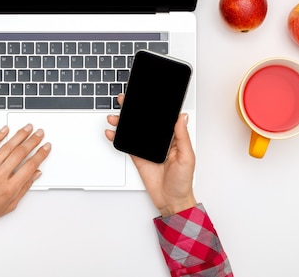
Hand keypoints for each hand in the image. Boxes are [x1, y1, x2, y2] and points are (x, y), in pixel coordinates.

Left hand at [0, 124, 50, 234]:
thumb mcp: (9, 205)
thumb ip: (24, 188)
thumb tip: (35, 174)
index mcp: (9, 188)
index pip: (30, 166)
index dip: (41, 154)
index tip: (46, 147)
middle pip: (20, 153)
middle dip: (33, 141)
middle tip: (39, 133)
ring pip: (6, 147)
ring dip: (19, 135)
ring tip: (27, 128)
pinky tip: (5, 130)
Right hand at [105, 94, 195, 216]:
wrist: (171, 200)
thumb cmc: (183, 181)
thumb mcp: (187, 157)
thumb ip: (182, 136)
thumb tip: (181, 117)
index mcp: (172, 137)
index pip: (161, 118)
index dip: (152, 107)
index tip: (144, 97)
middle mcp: (158, 141)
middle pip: (144, 121)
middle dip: (133, 110)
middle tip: (124, 101)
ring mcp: (147, 148)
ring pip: (133, 131)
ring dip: (122, 123)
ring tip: (114, 117)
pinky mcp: (138, 156)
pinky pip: (126, 144)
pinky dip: (117, 138)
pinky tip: (112, 133)